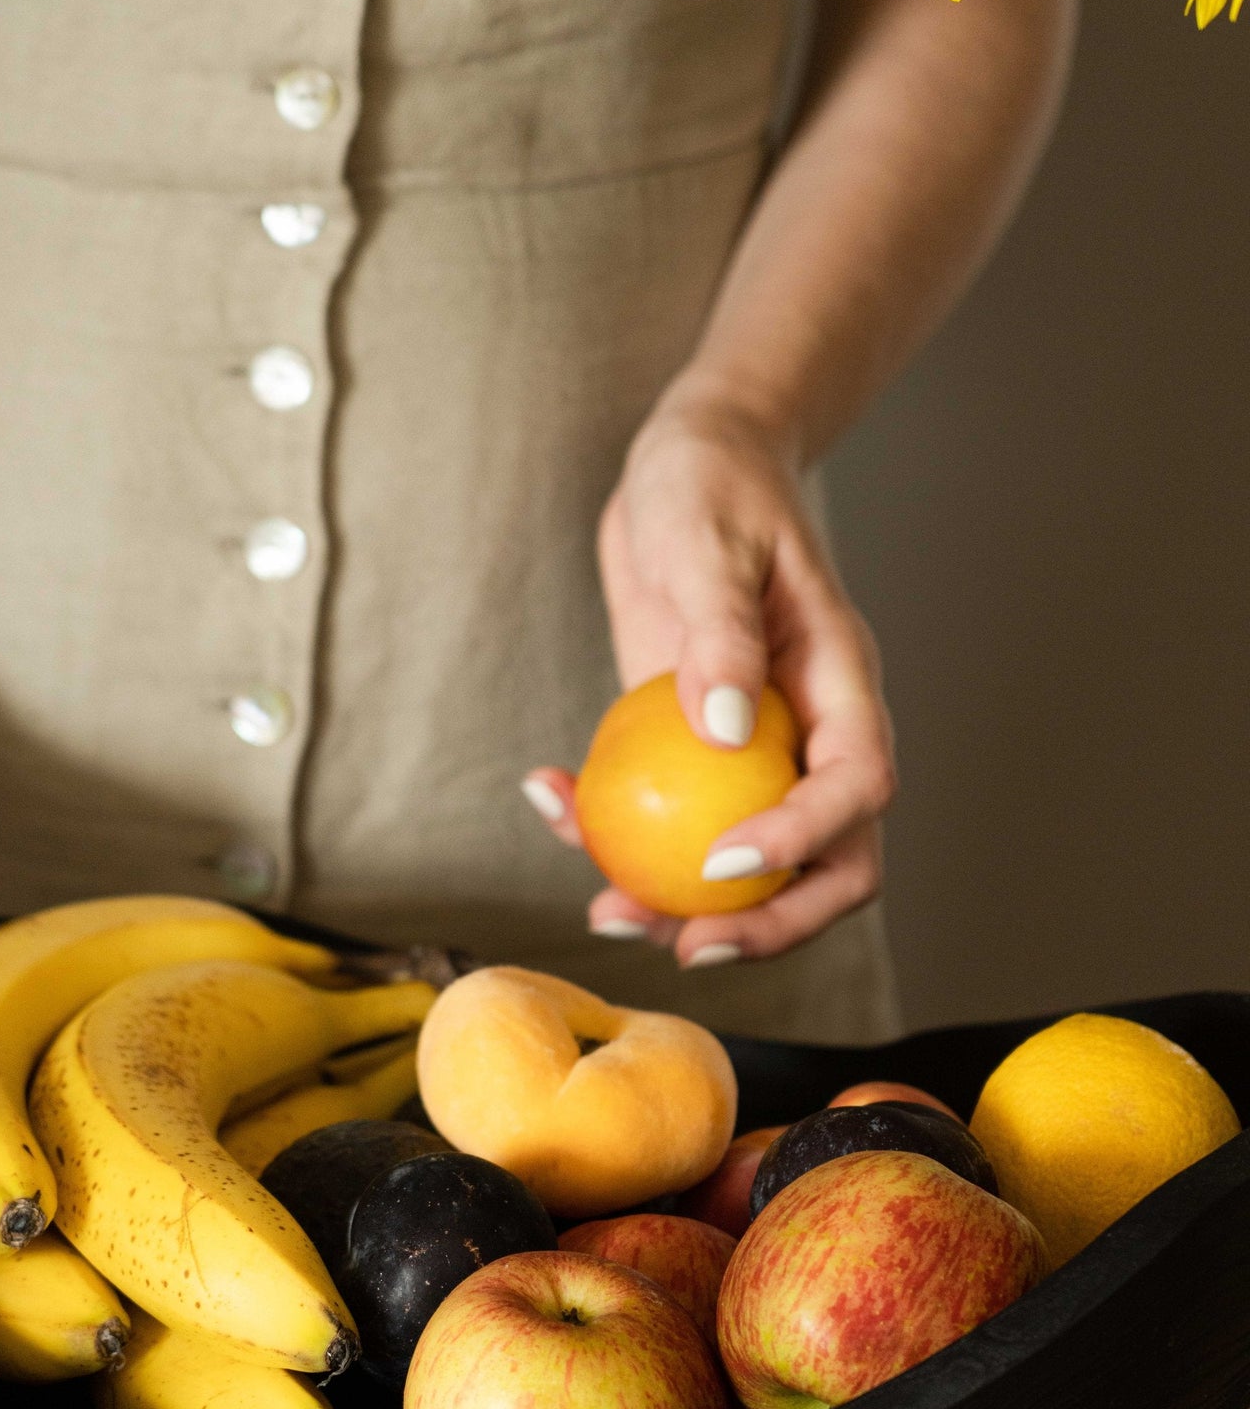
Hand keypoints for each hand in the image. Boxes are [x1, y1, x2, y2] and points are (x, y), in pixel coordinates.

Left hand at [523, 401, 895, 967]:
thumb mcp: (708, 539)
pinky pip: (667, 814)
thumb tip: (721, 729)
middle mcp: (809, 727)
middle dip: (768, 923)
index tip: (724, 866)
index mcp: (839, 680)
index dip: (804, 840)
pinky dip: (612, 830)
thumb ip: (718, 630)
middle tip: (682, 948)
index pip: (857, 784)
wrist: (687, 460)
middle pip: (828, 859)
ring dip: (683, 904)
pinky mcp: (692, 749)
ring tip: (604, 912)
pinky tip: (551, 804)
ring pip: (749, 862)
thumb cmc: (709, 481)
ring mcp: (755, 747)